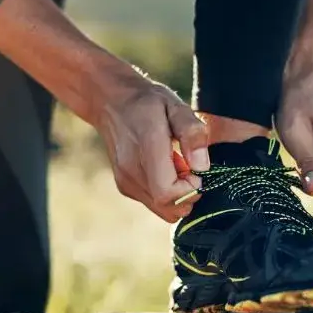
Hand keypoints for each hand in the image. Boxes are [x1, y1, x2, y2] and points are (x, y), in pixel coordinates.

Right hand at [93, 69, 209, 222]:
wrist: (111, 102)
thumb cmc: (147, 102)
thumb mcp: (176, 106)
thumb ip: (192, 133)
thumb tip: (201, 167)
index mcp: (146, 148)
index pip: (168, 193)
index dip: (190, 189)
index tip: (196, 169)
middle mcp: (131, 171)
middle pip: (168, 208)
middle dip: (188, 194)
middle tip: (189, 167)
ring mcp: (126, 182)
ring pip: (162, 210)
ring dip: (178, 194)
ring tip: (176, 165)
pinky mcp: (125, 187)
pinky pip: (154, 203)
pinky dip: (166, 192)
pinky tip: (165, 169)